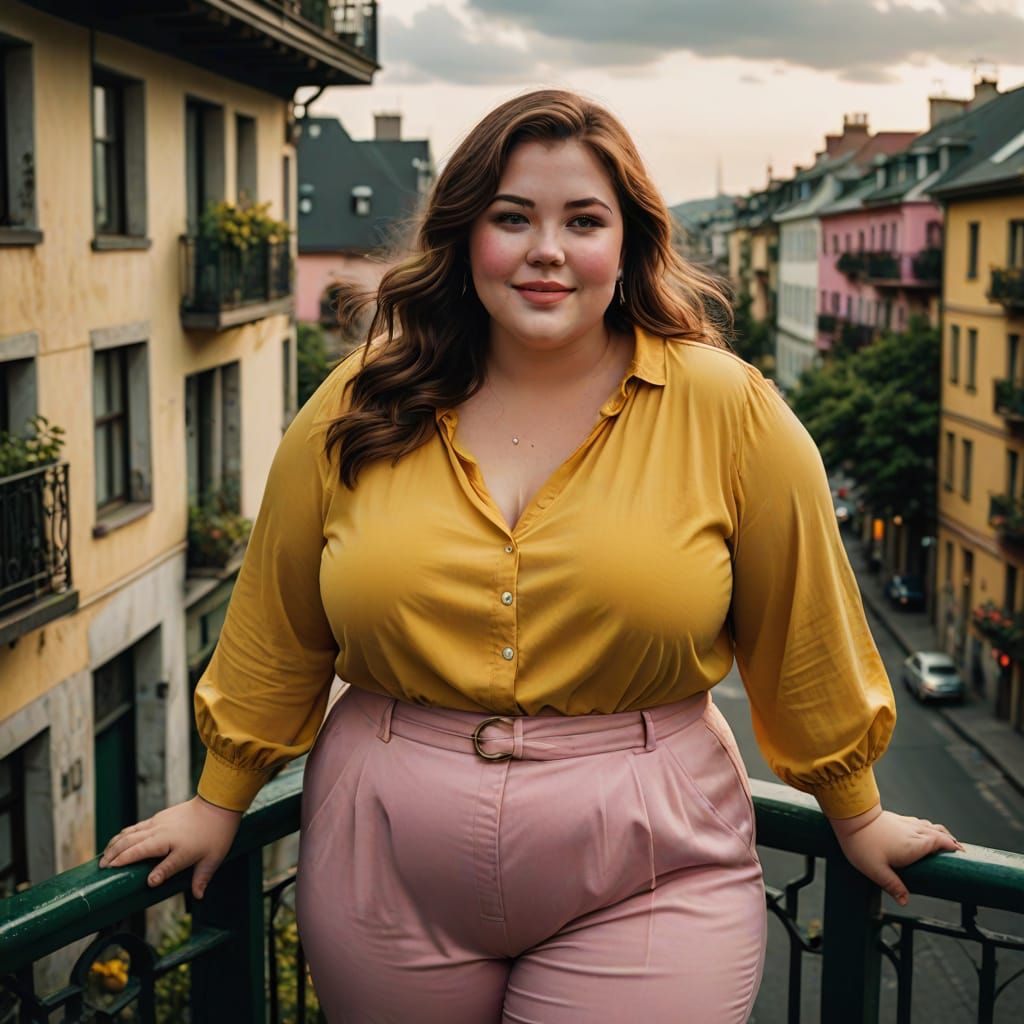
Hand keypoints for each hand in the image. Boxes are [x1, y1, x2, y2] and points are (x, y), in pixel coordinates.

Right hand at [97, 795, 242, 899]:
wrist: (217, 805)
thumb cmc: (216, 833)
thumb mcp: (212, 859)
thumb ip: (202, 878)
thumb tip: (198, 896)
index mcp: (181, 848)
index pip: (166, 866)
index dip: (158, 875)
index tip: (149, 883)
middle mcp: (165, 835)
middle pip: (136, 847)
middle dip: (118, 859)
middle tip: (103, 871)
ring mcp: (159, 825)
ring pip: (130, 836)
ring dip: (115, 848)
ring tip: (103, 860)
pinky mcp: (157, 818)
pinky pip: (135, 828)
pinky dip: (122, 836)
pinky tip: (115, 842)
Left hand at [830, 806, 963, 905]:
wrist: (851, 819)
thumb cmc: (862, 845)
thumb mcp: (877, 870)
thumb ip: (893, 885)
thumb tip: (905, 901)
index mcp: (913, 845)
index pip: (939, 842)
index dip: (952, 846)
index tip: (963, 854)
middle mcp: (913, 832)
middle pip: (939, 833)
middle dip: (951, 841)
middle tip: (960, 851)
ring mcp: (905, 823)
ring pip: (930, 825)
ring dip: (941, 833)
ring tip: (948, 842)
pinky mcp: (897, 819)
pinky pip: (919, 822)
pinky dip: (929, 827)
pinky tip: (926, 831)